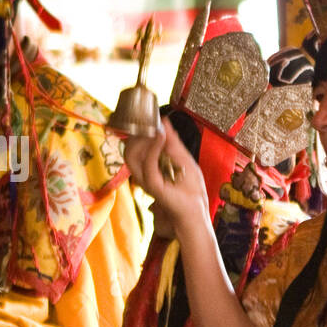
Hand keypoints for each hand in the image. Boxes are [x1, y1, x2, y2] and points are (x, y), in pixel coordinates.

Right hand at [123, 120, 208, 234]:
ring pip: (132, 154)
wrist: (197, 211)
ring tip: (157, 129)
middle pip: (129, 148)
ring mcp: (146, 180)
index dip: (139, 129)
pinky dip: (153, 148)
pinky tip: (161, 137)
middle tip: (152, 122)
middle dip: (139, 132)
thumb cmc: (191, 190)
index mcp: (149, 166)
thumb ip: (173, 142)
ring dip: (144, 138)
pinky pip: (147, 164)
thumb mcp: (184, 159)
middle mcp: (144, 173)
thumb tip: (164, 121)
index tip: (149, 115)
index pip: (135, 144)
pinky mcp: (152, 186)